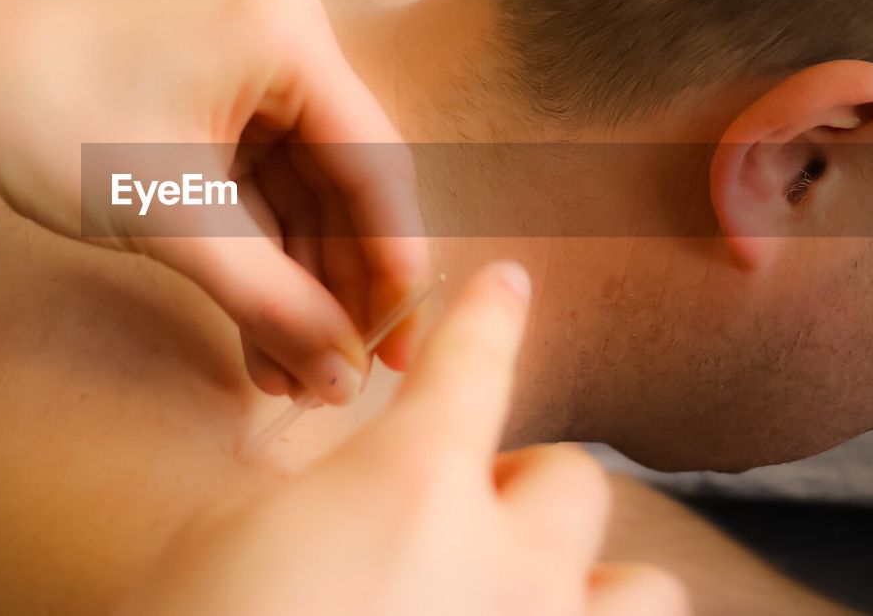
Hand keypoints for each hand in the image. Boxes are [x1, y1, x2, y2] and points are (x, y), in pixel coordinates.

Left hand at [0, 0, 430, 403]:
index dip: (393, 265)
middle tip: (347, 376)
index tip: (402, 348)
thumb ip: (269, 299)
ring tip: (297, 376)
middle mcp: (286, 40)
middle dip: (340, 286)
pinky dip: (260, 258)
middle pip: (345, 183)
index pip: (374, 164)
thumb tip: (345, 377)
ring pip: (302, 197)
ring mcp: (250, 70)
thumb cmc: (47, 119)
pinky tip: (263, 335)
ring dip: (299, 285)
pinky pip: (260, 190)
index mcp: (288, 36)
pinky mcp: (216, 102)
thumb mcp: (171, 220)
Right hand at [118, 262, 688, 615]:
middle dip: (521, 486)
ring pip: (642, 587)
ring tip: (524, 592)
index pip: (473, 359)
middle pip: (572, 481)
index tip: (509, 286)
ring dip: (588, 574)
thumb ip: (309, 496)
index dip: (490, 313)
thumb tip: (345, 495)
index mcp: (412, 482)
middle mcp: (504, 561)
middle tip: (459, 519)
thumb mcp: (229, 535)